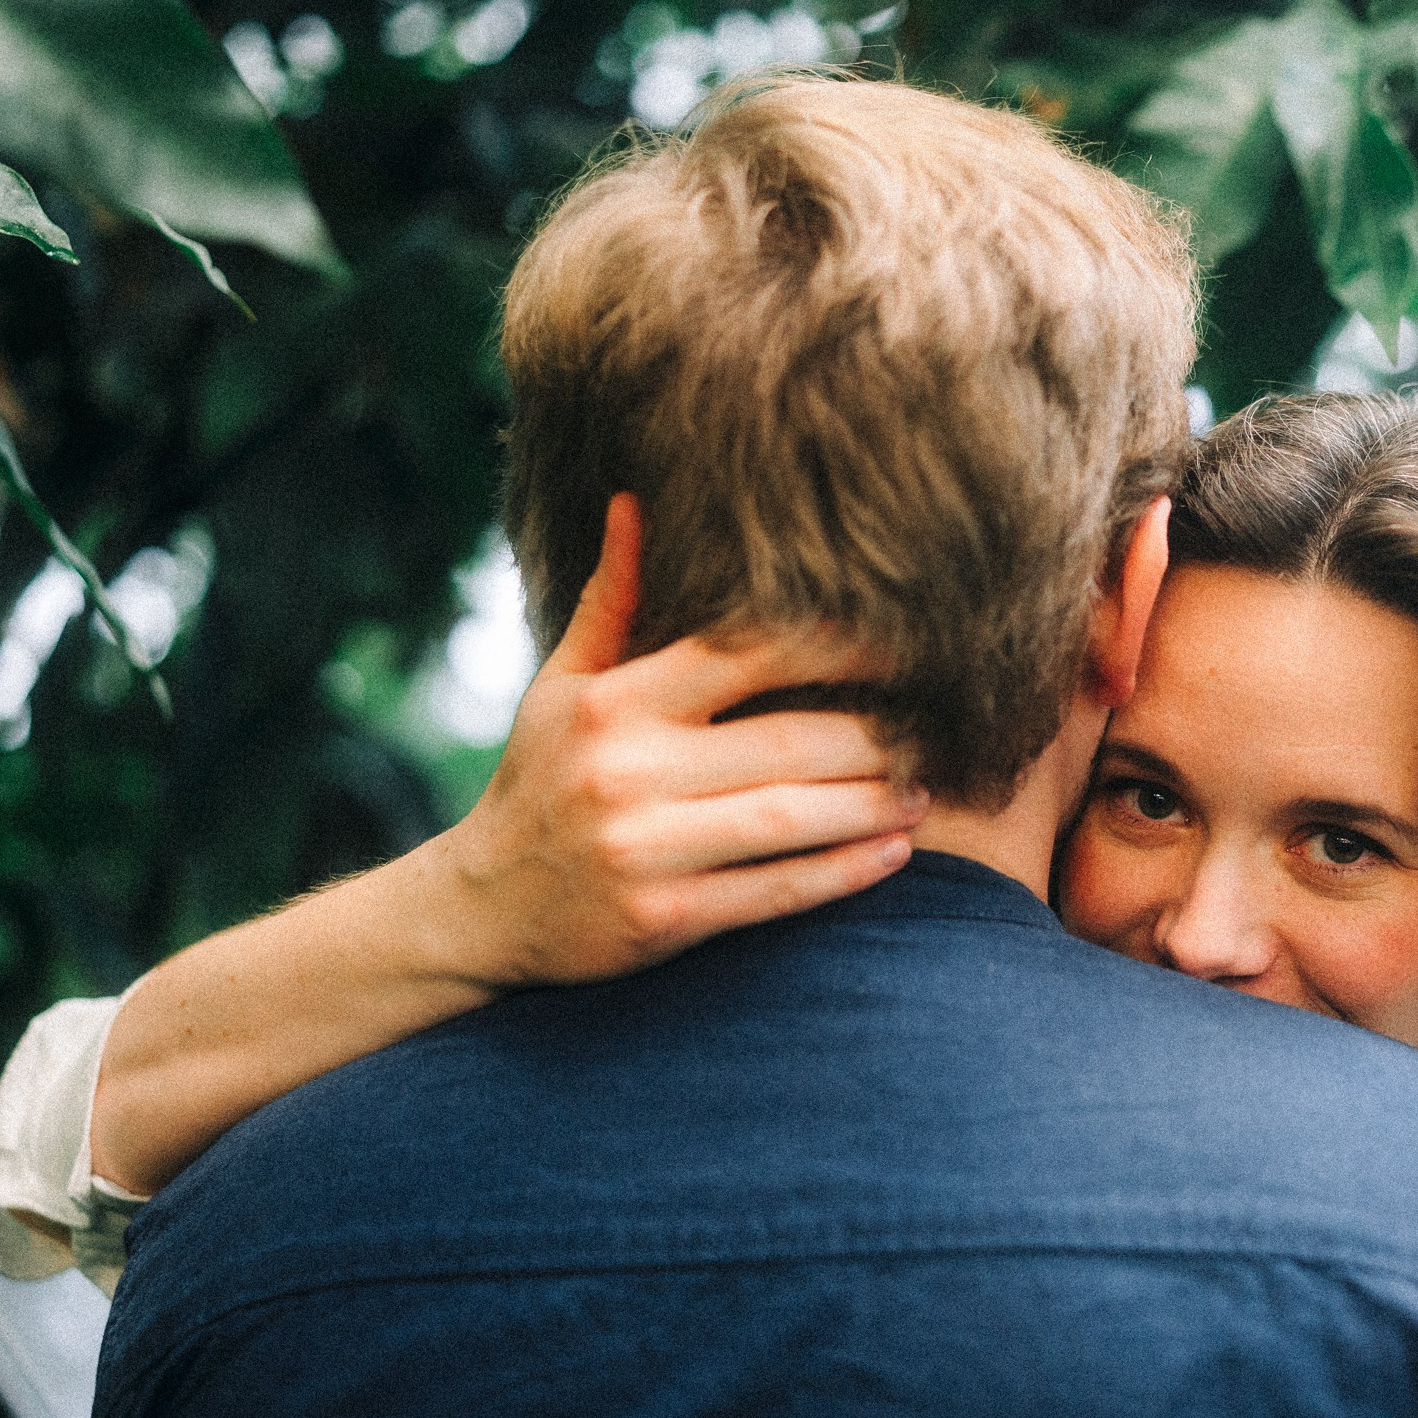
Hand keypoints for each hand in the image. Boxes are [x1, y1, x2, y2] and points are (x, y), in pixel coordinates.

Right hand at [426, 492, 925, 987]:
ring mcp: (646, 847)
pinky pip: (776, 890)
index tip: (907, 638)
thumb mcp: (561, 687)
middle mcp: (628, 770)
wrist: (482, 909)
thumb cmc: (538, 782)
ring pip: (791, 817)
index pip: (744, 654)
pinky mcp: (665, 916)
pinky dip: (844, 872)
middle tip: (934, 725)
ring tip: (925, 788)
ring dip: (872, 803)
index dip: (836, 643)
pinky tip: (892, 852)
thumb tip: (632, 501)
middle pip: (786, 740)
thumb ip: (612, 601)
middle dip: (874, 735)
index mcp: (616, 704)